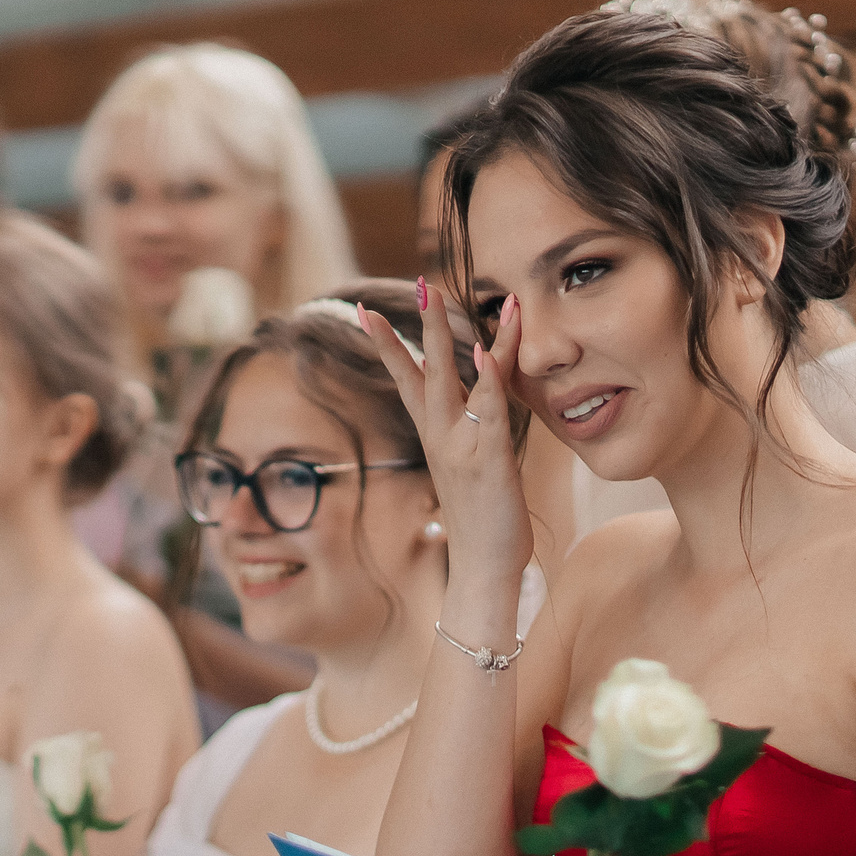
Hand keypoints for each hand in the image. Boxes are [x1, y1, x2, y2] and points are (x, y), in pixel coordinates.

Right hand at [359, 284, 528, 585]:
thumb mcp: (471, 471)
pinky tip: (484, 350)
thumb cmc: (484, 523)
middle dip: (415, 327)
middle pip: (422, 371)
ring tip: (438, 294)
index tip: (365, 313)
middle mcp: (442, 436)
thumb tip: (467, 419)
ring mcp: (462, 446)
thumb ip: (469, 438)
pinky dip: (486, 380)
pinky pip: (488, 411)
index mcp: (438, 437)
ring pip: (450, 380)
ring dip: (442, 336)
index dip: (389, 347)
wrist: (485, 571)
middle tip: (413, 284)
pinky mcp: (490, 460)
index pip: (409, 381)